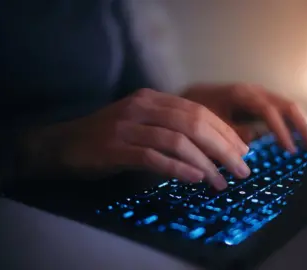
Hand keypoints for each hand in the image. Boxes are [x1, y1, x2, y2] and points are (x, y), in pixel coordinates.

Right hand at [23, 89, 250, 189]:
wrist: (62, 143)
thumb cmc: (107, 137)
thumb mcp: (142, 124)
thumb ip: (171, 128)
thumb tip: (211, 147)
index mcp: (153, 99)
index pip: (198, 111)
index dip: (224, 131)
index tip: (243, 150)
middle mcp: (142, 107)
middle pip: (194, 124)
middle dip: (223, 148)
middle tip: (242, 169)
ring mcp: (128, 126)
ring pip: (178, 141)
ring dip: (206, 163)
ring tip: (222, 182)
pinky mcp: (116, 148)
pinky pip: (154, 157)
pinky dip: (178, 168)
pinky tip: (195, 178)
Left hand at [182, 83, 306, 152]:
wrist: (188, 97)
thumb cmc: (197, 110)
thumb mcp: (209, 124)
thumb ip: (231, 134)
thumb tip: (252, 143)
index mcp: (243, 94)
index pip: (270, 112)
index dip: (282, 131)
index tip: (290, 151)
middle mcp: (255, 91)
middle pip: (287, 105)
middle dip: (302, 126)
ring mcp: (258, 94)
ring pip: (287, 106)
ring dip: (300, 124)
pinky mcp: (259, 100)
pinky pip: (280, 109)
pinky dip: (291, 122)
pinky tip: (296, 137)